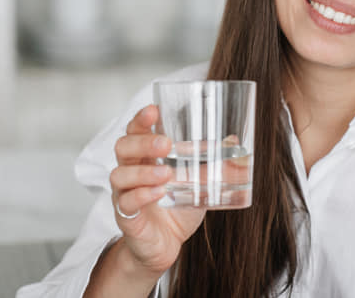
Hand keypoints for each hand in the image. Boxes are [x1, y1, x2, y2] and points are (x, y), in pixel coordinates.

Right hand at [110, 104, 205, 275]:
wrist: (165, 245)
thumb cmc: (178, 208)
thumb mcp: (200, 182)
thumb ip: (214, 162)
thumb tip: (234, 141)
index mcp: (145, 157)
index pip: (135, 131)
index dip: (140, 119)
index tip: (154, 109)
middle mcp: (130, 172)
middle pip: (123, 147)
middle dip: (143, 142)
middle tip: (166, 143)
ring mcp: (125, 194)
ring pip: (120, 174)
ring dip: (143, 171)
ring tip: (166, 173)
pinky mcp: (127, 218)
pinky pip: (126, 203)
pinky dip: (141, 196)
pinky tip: (158, 193)